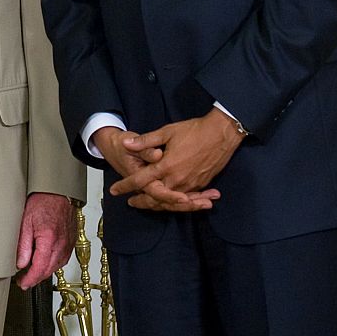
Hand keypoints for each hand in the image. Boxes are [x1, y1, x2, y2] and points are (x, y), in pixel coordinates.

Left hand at [15, 193, 76, 289]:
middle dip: (36, 278)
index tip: (22, 283)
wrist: (57, 191)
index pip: (39, 268)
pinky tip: (46, 261)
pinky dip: (54, 264)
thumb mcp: (25, 222)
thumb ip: (23, 245)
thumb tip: (21, 264)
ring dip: (45, 272)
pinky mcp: (72, 241)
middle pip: (48, 270)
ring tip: (33, 271)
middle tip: (24, 280)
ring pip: (57, 267)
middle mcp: (61, 243)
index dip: (30, 279)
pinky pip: (63, 259)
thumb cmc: (42, 201)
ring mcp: (68, 243)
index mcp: (49, 239)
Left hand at [95, 125, 216, 211]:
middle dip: (141, 202)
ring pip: (170, 202)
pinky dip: (175, 203)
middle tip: (131, 203)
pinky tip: (171, 202)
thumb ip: (146, 141)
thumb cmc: (194, 130)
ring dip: (157, 205)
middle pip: (154, 198)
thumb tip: (127, 144)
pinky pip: (185, 199)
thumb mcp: (167, 131)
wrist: (221, 133)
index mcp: (166, 166)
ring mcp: (190, 184)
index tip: (115, 190)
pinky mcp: (200, 184)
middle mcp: (177, 180)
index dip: (125, 186)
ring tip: (147, 205)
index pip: (140, 180)